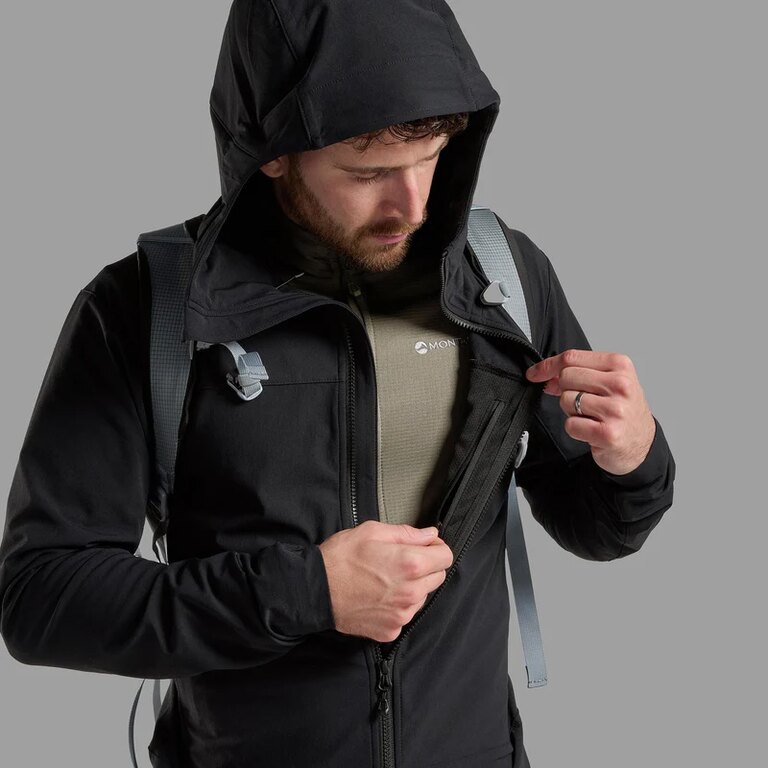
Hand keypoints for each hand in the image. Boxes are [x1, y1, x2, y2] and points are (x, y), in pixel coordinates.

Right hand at [318, 521, 453, 642]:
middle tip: (401, 560)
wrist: (315, 590)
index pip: (446, 556)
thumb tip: (430, 535)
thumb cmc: (340, 558)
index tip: (425, 546)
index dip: (436, 548)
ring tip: (386, 579)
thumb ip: (407, 533)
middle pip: (438, 577)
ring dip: (412, 587)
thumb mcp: (372, 531)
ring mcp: (402, 614)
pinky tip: (378, 595)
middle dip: (426, 567)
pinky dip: (397, 605)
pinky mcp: (391, 630)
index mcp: (410, 564)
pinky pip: (405, 614)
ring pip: (422, 597)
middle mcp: (411, 593)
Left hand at [525, 349, 655, 474]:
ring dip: (571, 411)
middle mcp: (621, 385)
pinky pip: (571, 424)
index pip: (572, 357)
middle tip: (582, 402)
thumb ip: (578, 372)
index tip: (534, 373)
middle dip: (565, 390)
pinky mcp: (608, 433)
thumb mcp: (608, 381)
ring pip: (566, 400)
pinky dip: (575, 429)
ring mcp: (615, 409)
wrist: (641, 443)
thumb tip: (545, 375)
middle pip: (566, 377)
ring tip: (591, 416)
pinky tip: (591, 430)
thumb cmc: (622, 410)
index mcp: (620, 365)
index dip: (547, 365)